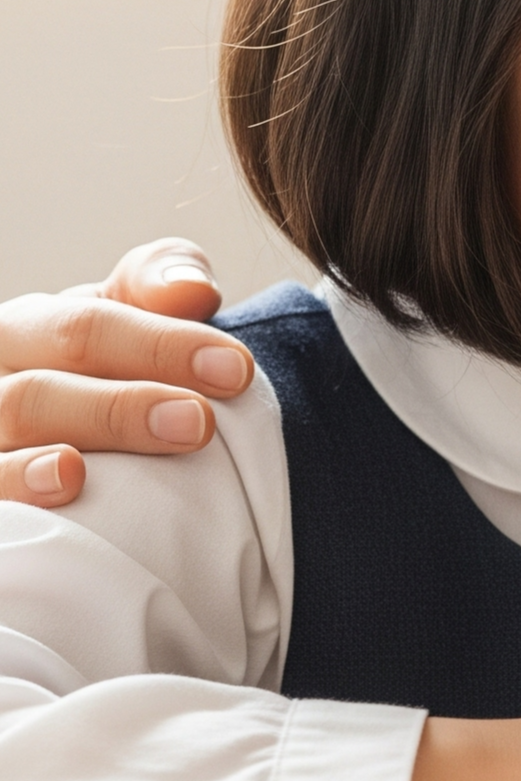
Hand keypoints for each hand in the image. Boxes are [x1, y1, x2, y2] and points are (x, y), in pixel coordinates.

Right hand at [0, 240, 252, 508]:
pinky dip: (13, 496)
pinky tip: (51, 498)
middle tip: (197, 424)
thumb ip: (162, 282)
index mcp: (28, 328)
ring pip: (4, 440)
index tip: (237, 370)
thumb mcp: (130, 312)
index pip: (87, 330)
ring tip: (83, 473)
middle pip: (35, 395)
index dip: (161, 347)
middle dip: (118, 409)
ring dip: (44, 466)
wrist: (70, 426)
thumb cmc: (108, 364)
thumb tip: (192, 290)